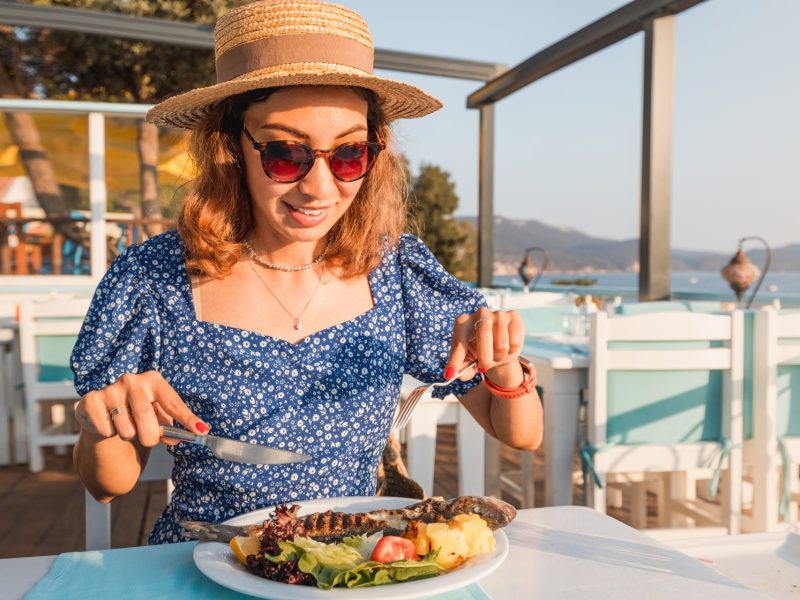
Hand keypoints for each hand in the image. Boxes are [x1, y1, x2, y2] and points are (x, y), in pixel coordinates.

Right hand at [74, 371, 208, 447]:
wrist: (102, 414)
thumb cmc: (136, 414)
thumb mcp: (156, 416)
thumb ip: (169, 427)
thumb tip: (182, 438)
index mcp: (153, 380)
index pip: (173, 402)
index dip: (187, 419)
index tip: (201, 431)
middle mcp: (132, 380)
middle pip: (146, 417)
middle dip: (150, 436)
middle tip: (149, 440)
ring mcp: (111, 389)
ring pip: (126, 428)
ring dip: (129, 435)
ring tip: (126, 427)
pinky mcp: (91, 400)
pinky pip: (107, 430)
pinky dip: (110, 434)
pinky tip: (109, 424)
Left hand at [445, 307, 524, 385]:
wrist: (501, 344)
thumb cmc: (480, 351)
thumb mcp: (469, 360)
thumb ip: (462, 368)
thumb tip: (457, 375)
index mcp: (463, 323)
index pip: (458, 343)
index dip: (454, 360)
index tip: (450, 374)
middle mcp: (480, 313)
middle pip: (484, 335)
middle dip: (485, 357)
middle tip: (483, 367)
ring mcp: (498, 313)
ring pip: (501, 344)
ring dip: (499, 356)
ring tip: (496, 354)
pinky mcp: (514, 316)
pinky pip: (515, 341)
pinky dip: (511, 351)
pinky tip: (508, 345)